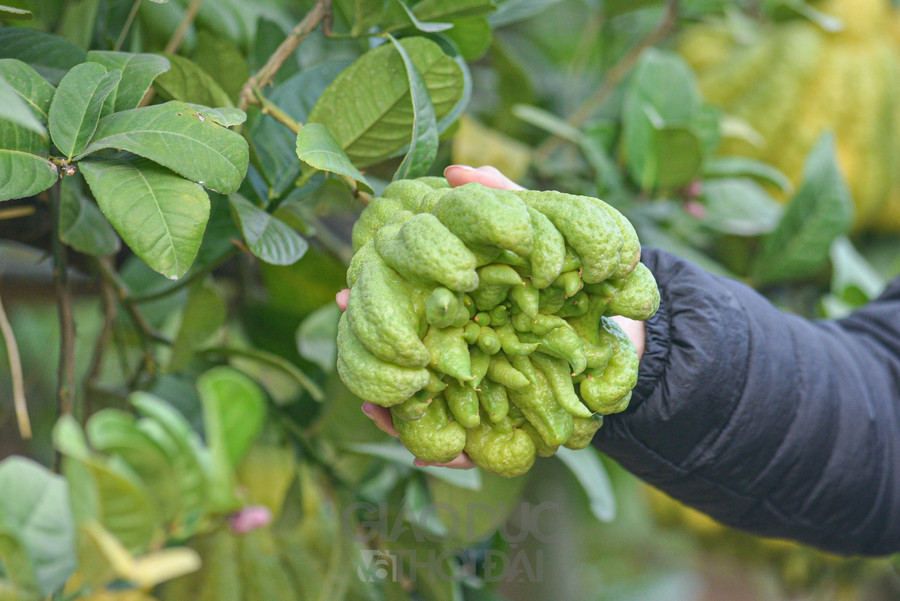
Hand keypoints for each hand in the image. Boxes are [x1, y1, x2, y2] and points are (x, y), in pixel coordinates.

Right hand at [337, 165, 646, 468]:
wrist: (626, 327)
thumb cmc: (578, 275)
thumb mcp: (542, 230)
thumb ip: (502, 201)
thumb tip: (455, 170)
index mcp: (456, 306)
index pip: (400, 305)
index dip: (366, 302)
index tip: (342, 295)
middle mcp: (457, 347)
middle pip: (400, 361)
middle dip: (372, 365)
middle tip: (351, 357)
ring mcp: (477, 386)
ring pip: (422, 407)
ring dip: (395, 414)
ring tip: (381, 413)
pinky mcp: (504, 420)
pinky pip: (469, 444)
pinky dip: (446, 453)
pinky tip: (430, 451)